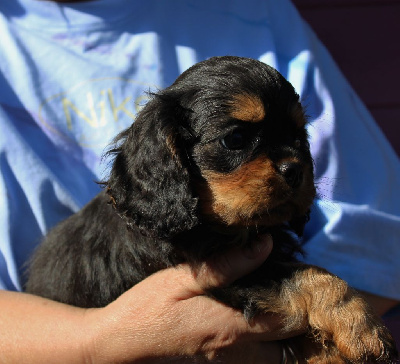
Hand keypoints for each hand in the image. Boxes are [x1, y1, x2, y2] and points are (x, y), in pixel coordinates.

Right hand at [85, 234, 290, 362]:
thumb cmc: (148, 307)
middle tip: (300, 293)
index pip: (289, 318)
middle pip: (292, 346)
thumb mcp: (181, 279)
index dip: (305, 300)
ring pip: (279, 359)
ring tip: (287, 310)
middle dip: (303, 321)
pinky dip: (270, 349)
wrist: (120, 346)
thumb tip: (265, 245)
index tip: (306, 279)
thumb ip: (226, 265)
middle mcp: (238, 353)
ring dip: (290, 338)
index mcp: (231, 325)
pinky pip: (258, 363)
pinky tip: (263, 328)